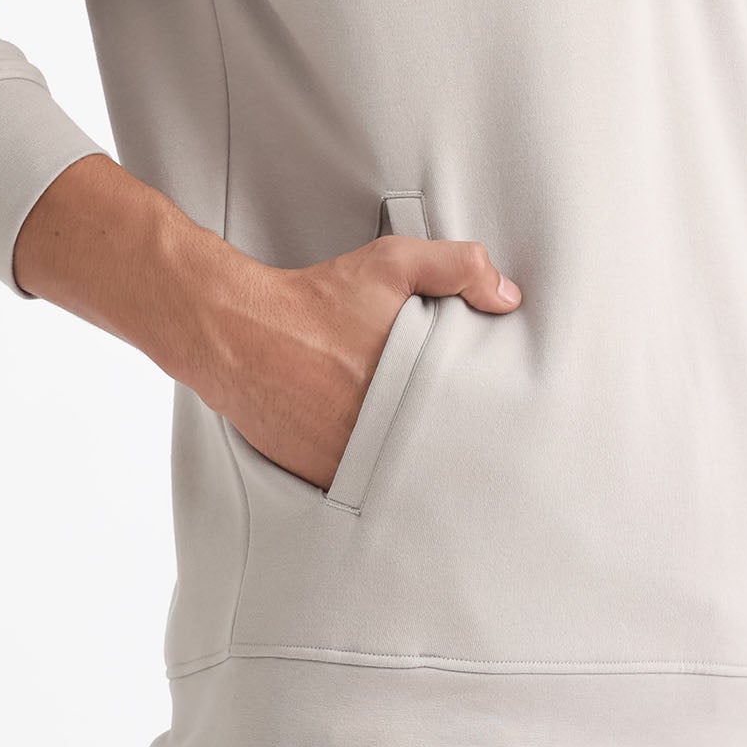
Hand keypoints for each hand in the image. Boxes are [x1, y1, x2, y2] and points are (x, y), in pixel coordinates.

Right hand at [205, 225, 521, 490]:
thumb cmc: (316, 298)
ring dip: (407, 458)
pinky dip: (369, 471)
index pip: (466, 420)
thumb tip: (507, 298)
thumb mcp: (393, 263)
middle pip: (436, 450)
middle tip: (453, 431)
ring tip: (411, 439)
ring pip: (399, 473)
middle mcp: (384, 431)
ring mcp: (351, 460)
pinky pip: (360, 484)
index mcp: (413, 386)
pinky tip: (370, 447)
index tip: (484, 415)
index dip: (478, 418)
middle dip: (445, 440)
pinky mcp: (321, 476)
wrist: (239, 332)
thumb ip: (457, 268)